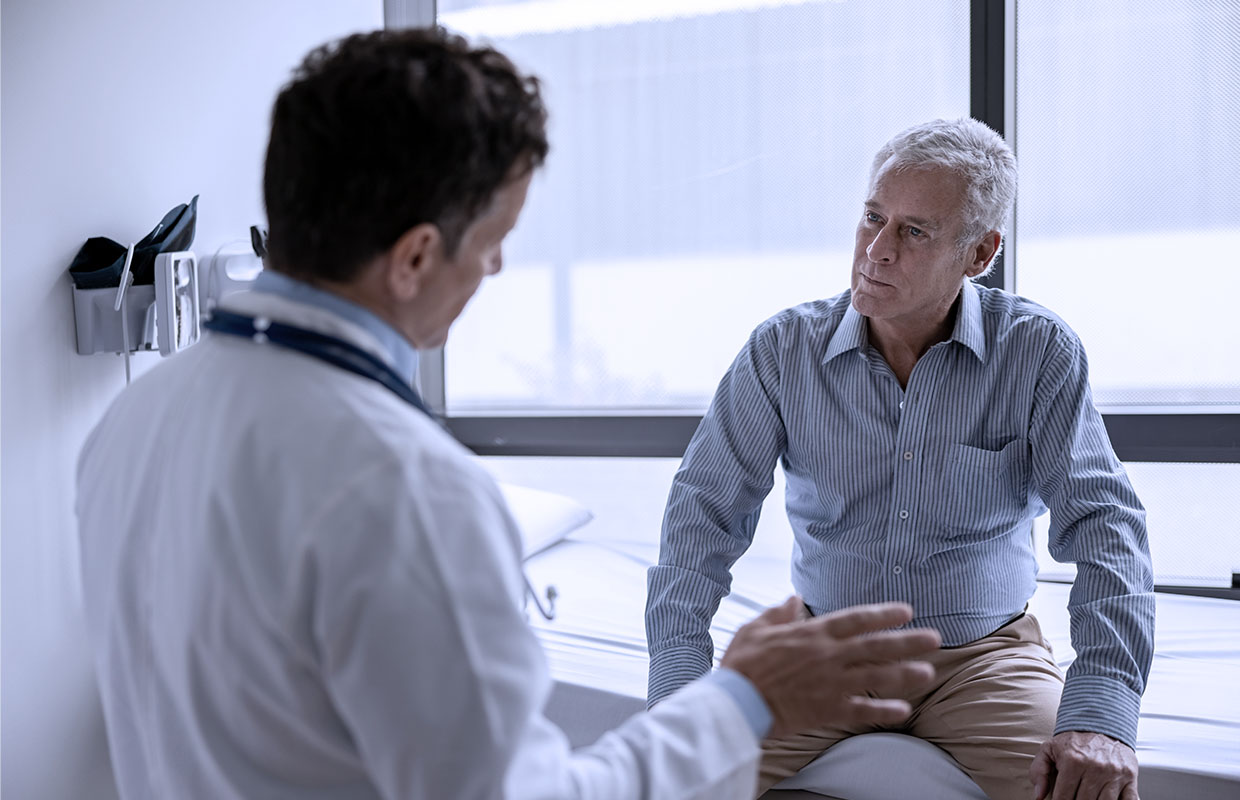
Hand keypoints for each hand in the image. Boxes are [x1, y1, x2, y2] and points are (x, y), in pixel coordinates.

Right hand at [720, 597, 939, 737]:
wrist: (736, 701)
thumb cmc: (742, 663)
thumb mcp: (756, 628)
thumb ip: (779, 613)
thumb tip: (794, 599)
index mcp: (812, 633)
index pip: (856, 619)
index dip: (883, 614)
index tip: (905, 611)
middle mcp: (828, 656)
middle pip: (876, 646)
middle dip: (907, 642)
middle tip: (934, 640)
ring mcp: (831, 683)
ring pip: (876, 676)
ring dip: (905, 674)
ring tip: (928, 672)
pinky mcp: (827, 709)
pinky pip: (862, 709)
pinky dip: (883, 709)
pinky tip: (904, 709)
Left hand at [1030, 731, 1138, 799]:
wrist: (1101, 722)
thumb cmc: (1074, 740)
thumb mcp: (1049, 749)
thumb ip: (1039, 771)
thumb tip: (1038, 796)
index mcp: (1073, 762)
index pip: (1064, 797)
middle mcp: (1095, 768)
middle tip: (1074, 796)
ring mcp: (1114, 774)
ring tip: (1087, 796)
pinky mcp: (1130, 776)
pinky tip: (1106, 798)